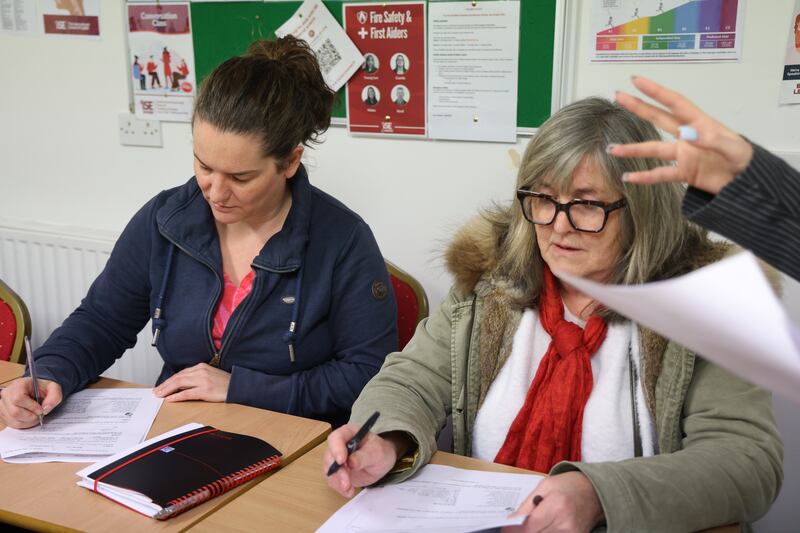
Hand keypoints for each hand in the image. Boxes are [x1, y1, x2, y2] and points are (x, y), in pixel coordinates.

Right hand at [0, 377, 61, 428]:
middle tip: (39, 414)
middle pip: (15, 412)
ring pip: (13, 420)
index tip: (41, 409)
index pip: (19, 398)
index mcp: (18, 385)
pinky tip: (30, 419)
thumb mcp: (54, 388)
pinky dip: (23, 424)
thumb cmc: (43, 388)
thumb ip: (54, 397)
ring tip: (35, 416)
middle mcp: (7, 395)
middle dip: (31, 416)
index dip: (31, 407)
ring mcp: (3, 405)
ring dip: (28, 421)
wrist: (37, 390)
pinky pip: (12, 424)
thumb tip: (45, 409)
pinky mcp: (4, 414)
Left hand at [153, 363, 229, 401]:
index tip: (162, 386)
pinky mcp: (205, 390)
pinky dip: (177, 396)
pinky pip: (187, 393)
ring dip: (167, 389)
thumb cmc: (224, 383)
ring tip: (160, 395)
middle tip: (156, 391)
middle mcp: (200, 371)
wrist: (237, 386)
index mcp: (201, 366)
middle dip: (165, 385)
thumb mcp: (209, 375)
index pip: (181, 373)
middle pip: (178, 377)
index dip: (169, 380)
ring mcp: (203, 380)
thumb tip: (181, 385)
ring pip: (179, 383)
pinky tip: (170, 399)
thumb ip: (196, 377)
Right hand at [323, 425, 403, 497]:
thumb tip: (351, 462)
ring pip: (330, 470)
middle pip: (330, 456)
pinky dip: (339, 488)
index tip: (342, 460)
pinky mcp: (338, 473)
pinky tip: (349, 492)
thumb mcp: (377, 451)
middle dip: (337, 471)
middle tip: (346, 483)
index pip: (336, 438)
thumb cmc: (380, 451)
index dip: (336, 448)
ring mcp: (336, 460)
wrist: (382, 462)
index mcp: (348, 433)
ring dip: (338, 482)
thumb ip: (364, 456)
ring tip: (349, 490)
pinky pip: (333, 481)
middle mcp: (338, 445)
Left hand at [502, 471, 603, 532]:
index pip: (529, 527)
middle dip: (522, 532)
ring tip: (529, 525)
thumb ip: (527, 505)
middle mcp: (565, 524)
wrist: (594, 492)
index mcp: (556, 506)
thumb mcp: (544, 486)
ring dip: (534, 532)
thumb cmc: (568, 486)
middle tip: (514, 528)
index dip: (514, 530)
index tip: (504, 528)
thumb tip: (511, 521)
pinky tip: (542, 527)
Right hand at [609, 76, 752, 194]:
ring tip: (612, 149)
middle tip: (619, 96)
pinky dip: (645, 177)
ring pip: (653, 148)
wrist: (748, 182)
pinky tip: (629, 177)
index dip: (656, 91)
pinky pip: (661, 174)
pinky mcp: (684, 172)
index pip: (675, 103)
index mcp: (700, 123)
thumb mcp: (733, 148)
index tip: (637, 81)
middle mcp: (687, 136)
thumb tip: (685, 134)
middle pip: (658, 118)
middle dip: (638, 107)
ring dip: (633, 149)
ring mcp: (683, 154)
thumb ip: (710, 139)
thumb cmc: (744, 159)